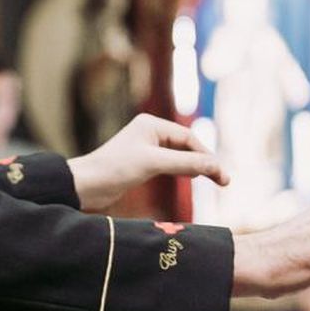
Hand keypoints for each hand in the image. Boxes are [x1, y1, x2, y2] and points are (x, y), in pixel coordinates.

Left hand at [67, 114, 226, 212]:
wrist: (86, 186)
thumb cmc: (114, 169)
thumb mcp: (154, 163)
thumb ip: (186, 164)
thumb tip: (216, 167)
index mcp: (151, 124)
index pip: (188, 138)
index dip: (207, 156)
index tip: (222, 175)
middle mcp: (149, 133)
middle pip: (186, 146)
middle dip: (204, 161)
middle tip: (224, 181)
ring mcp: (145, 148)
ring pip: (179, 156)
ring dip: (196, 167)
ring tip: (214, 180)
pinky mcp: (141, 164)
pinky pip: (170, 165)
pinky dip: (183, 171)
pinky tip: (193, 178)